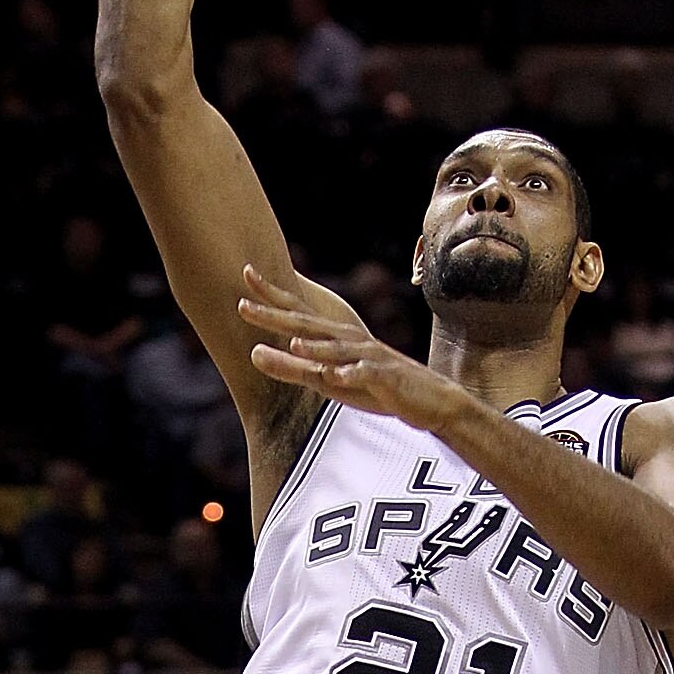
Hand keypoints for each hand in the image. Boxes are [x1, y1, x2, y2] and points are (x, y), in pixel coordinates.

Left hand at [239, 265, 459, 434]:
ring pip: (337, 350)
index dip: (270, 295)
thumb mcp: (326, 380)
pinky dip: (351, 375)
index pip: (296, 313)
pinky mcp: (384, 379)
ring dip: (315, 347)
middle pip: (307, 325)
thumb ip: (291, 367)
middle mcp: (348, 340)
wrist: (431, 399)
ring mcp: (368, 358)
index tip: (246, 274)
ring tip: (292, 342)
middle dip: (276, 316)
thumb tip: (252, 352)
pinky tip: (337, 376)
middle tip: (243, 304)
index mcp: (333, 339)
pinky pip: (366, 376)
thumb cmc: (374, 387)